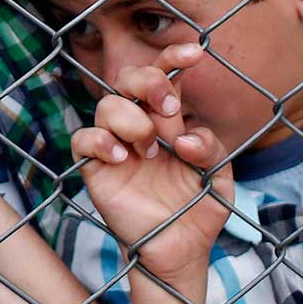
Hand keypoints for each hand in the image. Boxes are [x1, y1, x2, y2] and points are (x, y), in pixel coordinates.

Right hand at [70, 45, 233, 284]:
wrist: (182, 251)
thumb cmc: (199, 209)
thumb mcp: (219, 177)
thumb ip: (211, 149)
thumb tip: (184, 139)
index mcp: (169, 120)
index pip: (165, 75)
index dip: (174, 56)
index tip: (195, 52)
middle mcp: (139, 126)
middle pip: (128, 78)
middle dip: (149, 81)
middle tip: (170, 109)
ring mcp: (115, 146)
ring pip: (106, 105)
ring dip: (131, 119)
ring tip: (150, 150)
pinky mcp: (95, 170)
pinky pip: (83, 140)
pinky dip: (100, 141)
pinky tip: (123, 158)